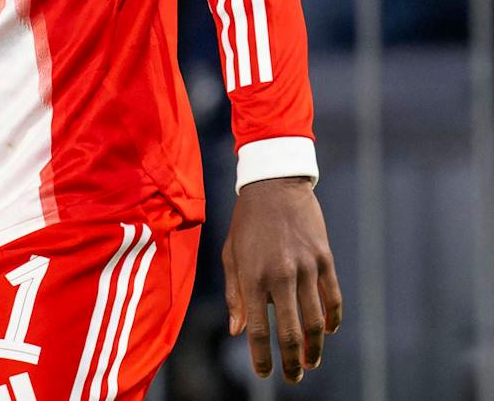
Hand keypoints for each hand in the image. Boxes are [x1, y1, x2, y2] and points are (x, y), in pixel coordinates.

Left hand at [223, 176, 342, 383]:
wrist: (274, 185)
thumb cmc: (246, 223)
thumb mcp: (230, 255)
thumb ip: (235, 295)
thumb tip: (237, 332)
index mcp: (252, 276)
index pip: (257, 328)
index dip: (262, 357)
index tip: (264, 374)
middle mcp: (280, 275)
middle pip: (291, 332)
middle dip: (293, 362)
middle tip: (293, 378)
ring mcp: (306, 268)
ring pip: (316, 321)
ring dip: (315, 348)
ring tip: (311, 363)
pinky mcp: (325, 260)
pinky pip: (333, 299)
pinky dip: (332, 320)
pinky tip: (327, 332)